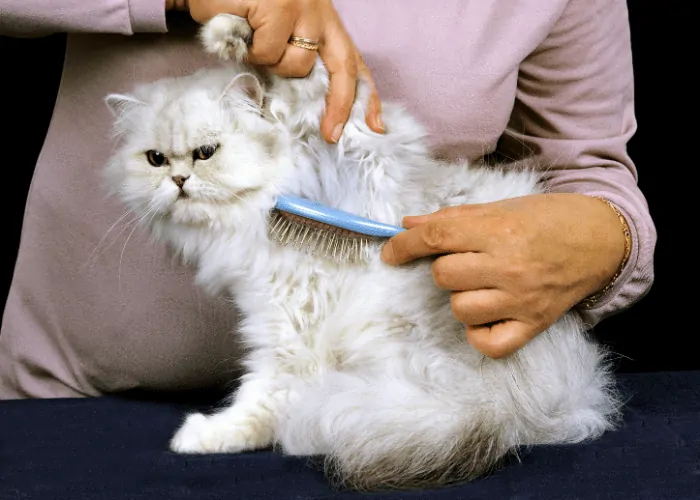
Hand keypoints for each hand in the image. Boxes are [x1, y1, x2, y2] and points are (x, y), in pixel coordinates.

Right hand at [187, 0, 383, 142]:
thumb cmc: (245, 6)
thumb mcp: (280, 29)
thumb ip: (297, 53)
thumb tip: (310, 101)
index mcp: (324, 20)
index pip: (353, 61)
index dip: (366, 95)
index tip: (375, 125)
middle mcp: (319, 12)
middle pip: (341, 68)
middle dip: (339, 105)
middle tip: (330, 133)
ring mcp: (300, 8)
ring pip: (295, 65)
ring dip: (269, 62)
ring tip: (252, 39)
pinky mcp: (277, 7)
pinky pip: (268, 52)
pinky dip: (250, 49)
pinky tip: (241, 27)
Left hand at [381, 194, 626, 357]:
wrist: (601, 239)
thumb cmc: (548, 218)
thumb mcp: (501, 207)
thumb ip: (452, 218)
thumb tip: (408, 225)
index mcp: (499, 230)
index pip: (436, 238)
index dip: (404, 245)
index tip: (390, 251)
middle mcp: (509, 266)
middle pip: (443, 275)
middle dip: (444, 266)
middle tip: (465, 260)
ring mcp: (521, 299)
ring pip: (460, 308)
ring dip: (460, 296)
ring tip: (480, 284)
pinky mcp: (534, 324)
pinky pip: (488, 343)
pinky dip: (478, 332)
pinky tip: (486, 314)